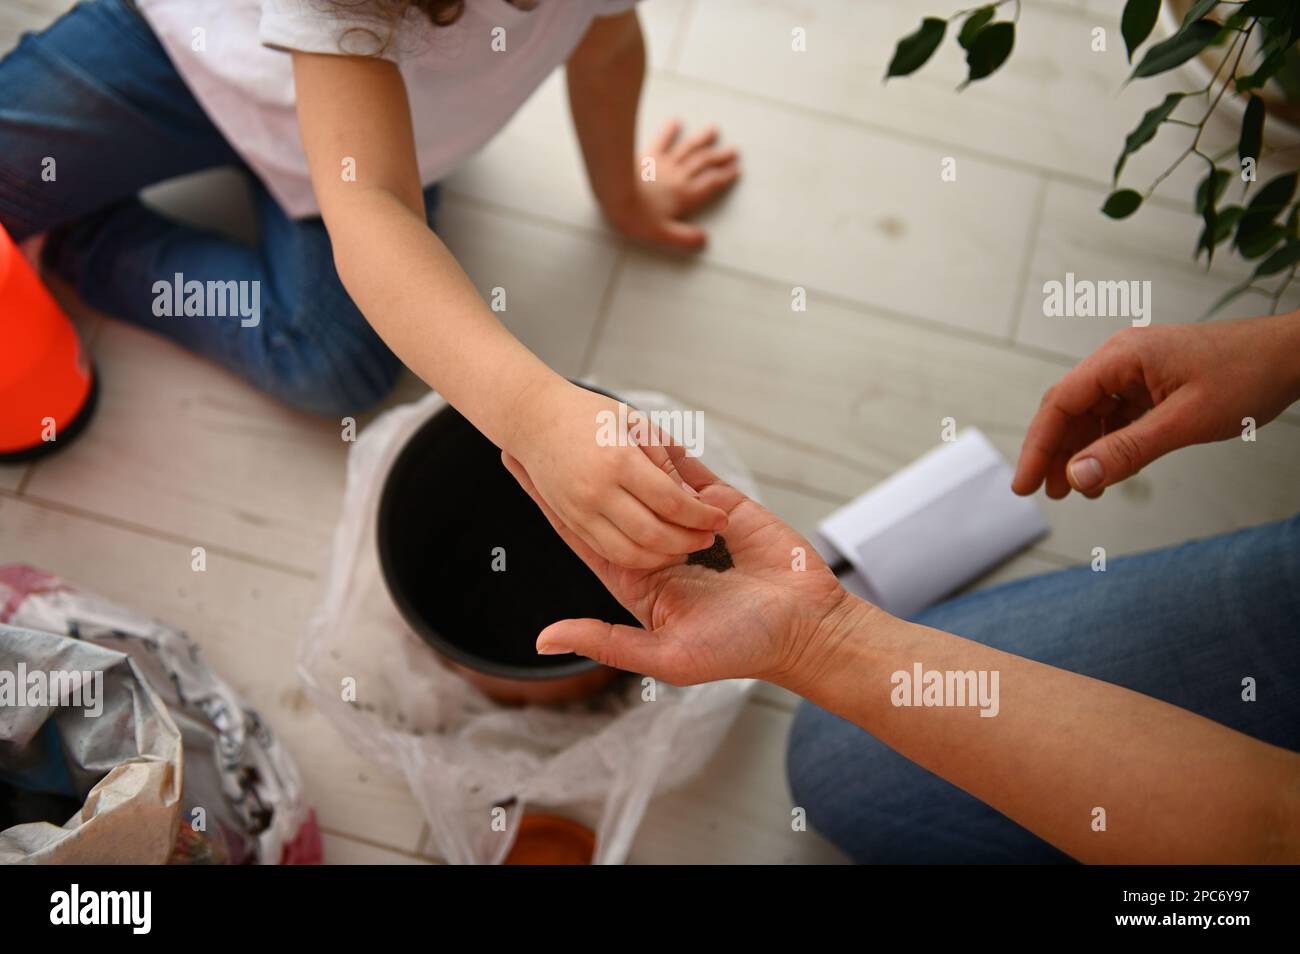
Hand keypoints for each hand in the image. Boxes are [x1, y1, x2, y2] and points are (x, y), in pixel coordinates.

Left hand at [501, 446, 858, 687]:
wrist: (805, 627)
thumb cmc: (738, 648)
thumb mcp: (665, 656)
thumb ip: (605, 641)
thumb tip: (543, 638)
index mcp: (637, 582)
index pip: (583, 534)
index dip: (550, 503)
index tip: (518, 469)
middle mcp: (657, 550)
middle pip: (605, 501)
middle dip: (574, 468)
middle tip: (540, 431)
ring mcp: (688, 526)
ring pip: (645, 482)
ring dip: (620, 452)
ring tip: (585, 416)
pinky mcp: (721, 507)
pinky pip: (688, 473)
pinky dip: (668, 450)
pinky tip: (641, 424)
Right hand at [508, 382, 729, 568]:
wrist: (532, 418)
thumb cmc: (587, 413)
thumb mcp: (634, 423)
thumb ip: (664, 460)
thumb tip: (692, 496)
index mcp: (619, 460)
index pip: (672, 501)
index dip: (701, 515)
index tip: (719, 518)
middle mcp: (598, 490)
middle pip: (654, 533)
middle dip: (688, 541)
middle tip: (708, 537)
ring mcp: (581, 510)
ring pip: (631, 552)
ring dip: (664, 556)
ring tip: (685, 546)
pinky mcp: (570, 522)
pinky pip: (608, 551)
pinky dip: (637, 557)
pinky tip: (656, 548)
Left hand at [605, 119, 740, 250]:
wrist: (614, 192)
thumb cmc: (635, 216)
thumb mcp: (661, 234)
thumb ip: (684, 238)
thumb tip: (705, 240)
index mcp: (684, 196)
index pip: (711, 184)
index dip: (726, 177)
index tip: (738, 170)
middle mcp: (679, 176)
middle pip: (704, 164)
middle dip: (720, 157)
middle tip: (735, 150)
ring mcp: (664, 163)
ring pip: (688, 149)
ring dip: (703, 139)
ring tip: (714, 129)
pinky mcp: (647, 155)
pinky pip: (662, 140)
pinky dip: (670, 130)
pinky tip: (676, 121)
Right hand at [1013, 313, 1299, 498]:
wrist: (1293, 355)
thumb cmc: (1248, 376)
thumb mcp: (1184, 421)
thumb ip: (1127, 450)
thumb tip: (1077, 477)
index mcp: (1121, 356)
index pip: (1060, 403)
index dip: (1038, 446)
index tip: (1025, 485)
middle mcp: (1121, 358)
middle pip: (1068, 408)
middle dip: (1054, 452)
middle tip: (1046, 494)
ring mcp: (1136, 370)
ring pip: (1091, 414)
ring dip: (1079, 451)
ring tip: (1076, 491)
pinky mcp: (1152, 383)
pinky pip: (1116, 415)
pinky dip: (1106, 443)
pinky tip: (1107, 469)